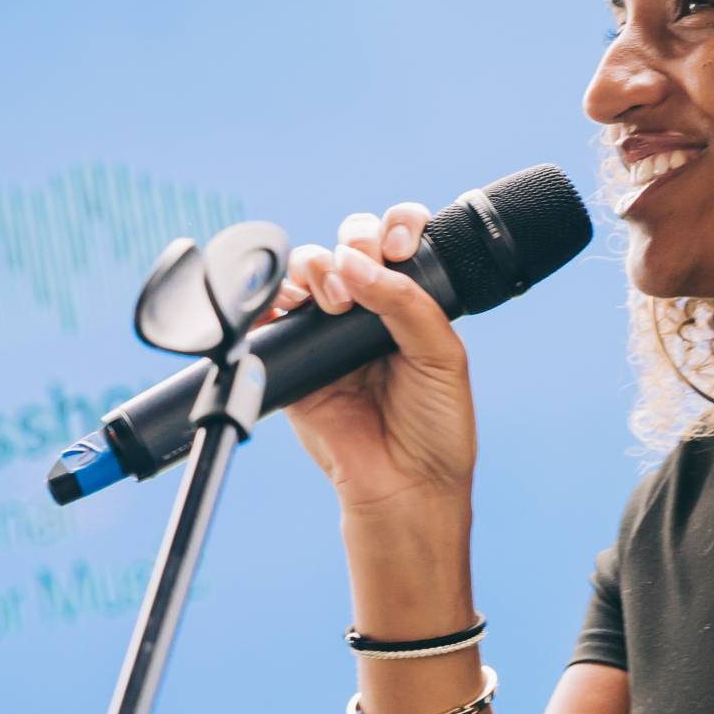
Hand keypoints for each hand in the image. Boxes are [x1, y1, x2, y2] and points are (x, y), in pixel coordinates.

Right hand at [261, 202, 476, 517]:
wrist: (403, 486)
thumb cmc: (435, 427)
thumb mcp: (442, 355)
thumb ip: (406, 302)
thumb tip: (355, 264)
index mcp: (411, 302)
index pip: (397, 240)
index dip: (394, 226)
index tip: (398, 244)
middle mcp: (368, 310)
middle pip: (347, 244)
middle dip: (352, 242)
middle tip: (359, 273)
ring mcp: (328, 332)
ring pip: (309, 270)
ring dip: (316, 268)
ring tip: (333, 304)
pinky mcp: (294, 357)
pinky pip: (271, 315)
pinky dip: (271, 299)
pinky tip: (288, 304)